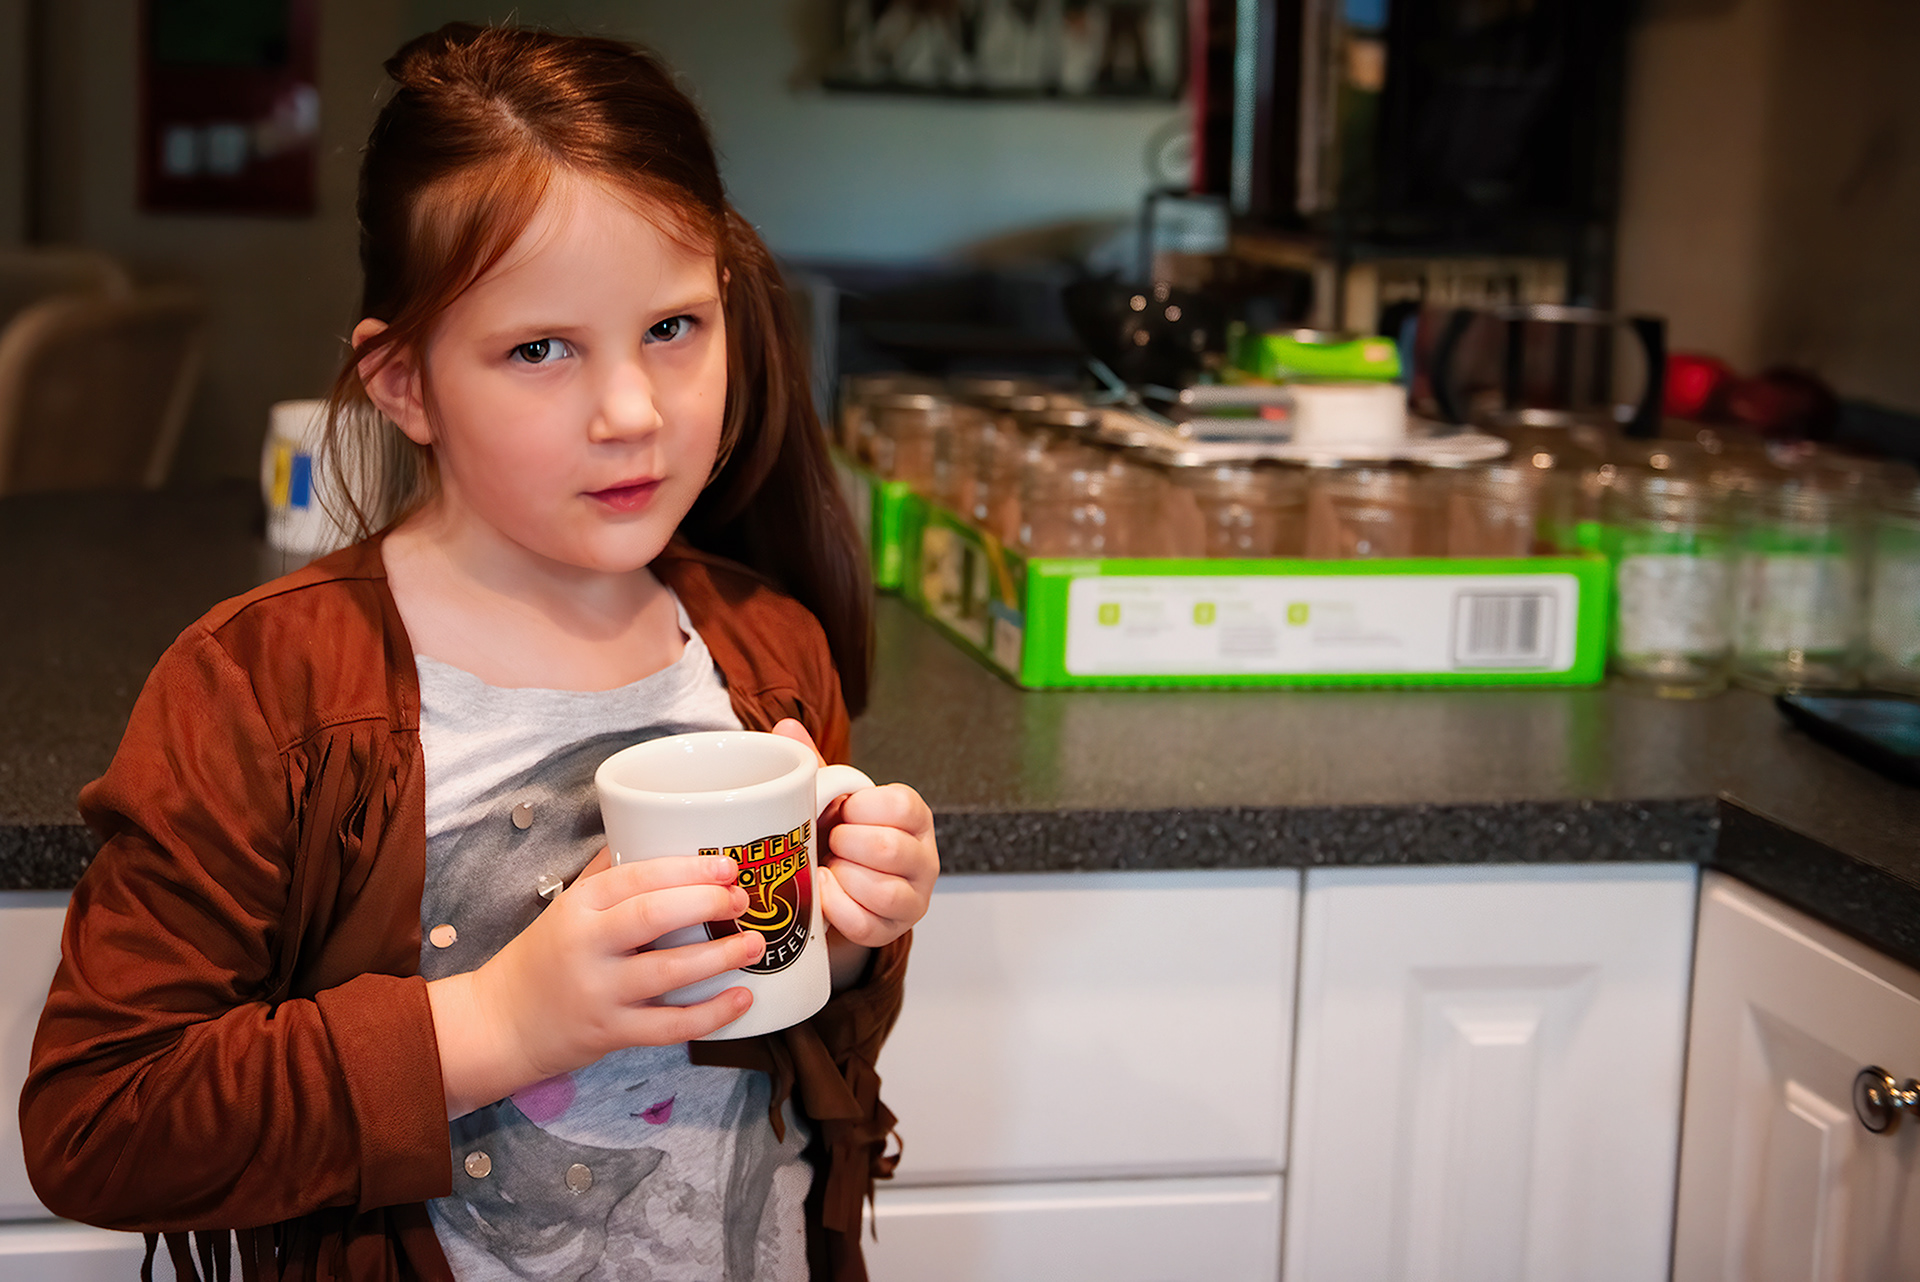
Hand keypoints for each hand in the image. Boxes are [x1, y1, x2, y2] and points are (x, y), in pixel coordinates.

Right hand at [428, 853, 763, 1117]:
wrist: (501, 1022)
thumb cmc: (545, 956)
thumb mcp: (567, 906)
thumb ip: (608, 873)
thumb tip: (655, 829)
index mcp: (580, 905)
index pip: (637, 876)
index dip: (688, 869)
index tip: (728, 865)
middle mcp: (587, 945)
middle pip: (653, 916)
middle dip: (706, 903)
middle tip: (742, 900)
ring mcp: (599, 991)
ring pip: (668, 971)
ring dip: (719, 957)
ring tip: (756, 944)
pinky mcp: (610, 1032)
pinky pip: (669, 1026)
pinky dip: (710, 1015)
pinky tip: (743, 999)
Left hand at [770, 720, 938, 953]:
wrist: (839, 885)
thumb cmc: (838, 834)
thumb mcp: (830, 798)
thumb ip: (814, 766)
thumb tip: (785, 726)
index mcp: (914, 816)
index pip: (903, 804)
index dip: (862, 808)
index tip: (842, 810)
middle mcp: (924, 857)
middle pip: (890, 850)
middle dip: (847, 846)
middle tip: (830, 842)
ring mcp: (914, 898)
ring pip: (883, 891)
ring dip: (842, 878)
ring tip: (827, 869)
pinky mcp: (893, 930)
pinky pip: (866, 925)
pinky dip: (836, 909)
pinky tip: (823, 895)